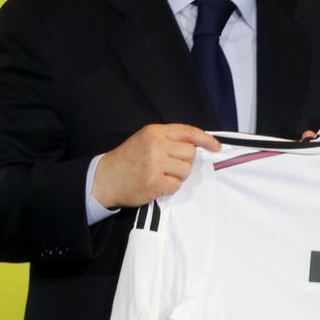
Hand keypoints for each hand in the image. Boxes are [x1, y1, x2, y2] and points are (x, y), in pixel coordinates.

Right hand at [92, 124, 219, 208]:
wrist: (103, 179)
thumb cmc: (127, 159)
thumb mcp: (145, 139)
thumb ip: (167, 139)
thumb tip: (196, 145)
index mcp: (155, 131)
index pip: (188, 132)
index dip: (206, 139)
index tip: (216, 146)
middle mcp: (156, 145)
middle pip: (190, 154)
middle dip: (184, 162)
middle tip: (169, 167)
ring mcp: (155, 164)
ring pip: (185, 171)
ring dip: (177, 176)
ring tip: (160, 175)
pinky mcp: (154, 182)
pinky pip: (176, 186)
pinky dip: (169, 188)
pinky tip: (155, 185)